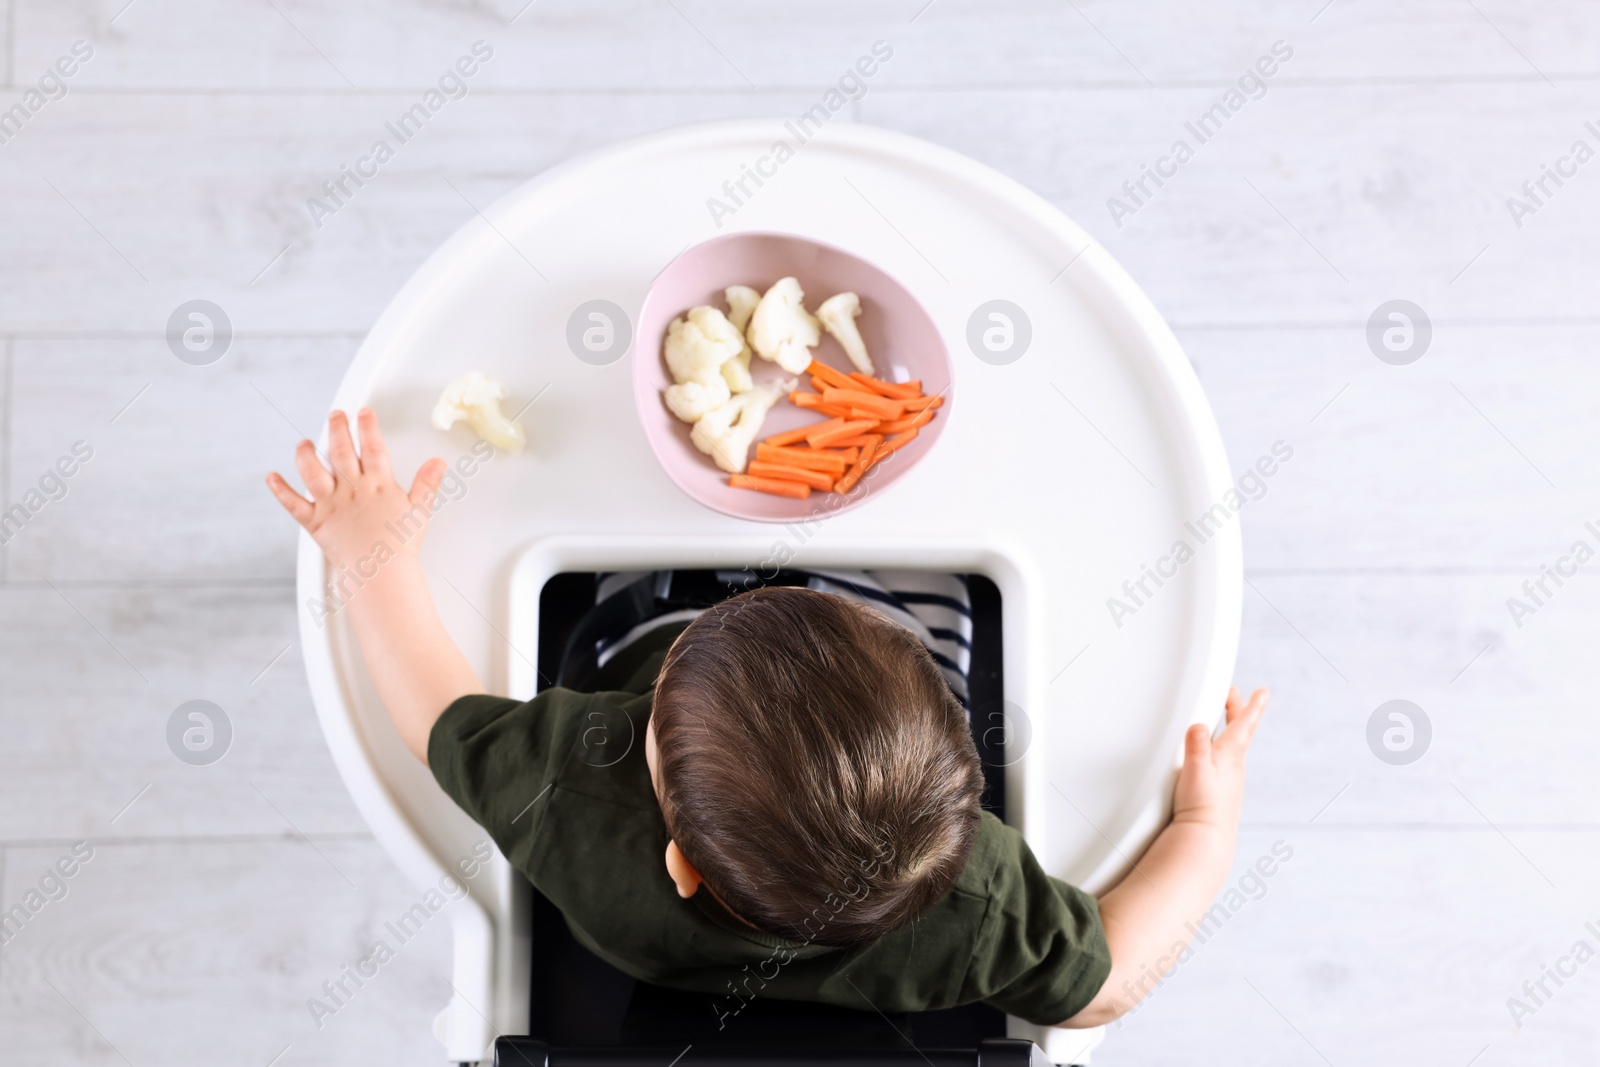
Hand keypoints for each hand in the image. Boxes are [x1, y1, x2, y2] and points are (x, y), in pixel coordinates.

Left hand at [265, 408, 445, 570]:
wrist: (381, 572)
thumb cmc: (399, 546)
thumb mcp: (420, 511)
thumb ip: (427, 483)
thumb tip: (437, 463)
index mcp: (378, 485)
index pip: (373, 447)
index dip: (368, 427)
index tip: (364, 413)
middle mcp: (352, 490)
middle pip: (341, 451)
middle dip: (337, 429)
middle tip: (335, 415)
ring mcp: (331, 504)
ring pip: (313, 471)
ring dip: (306, 454)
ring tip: (304, 443)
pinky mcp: (315, 522)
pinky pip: (293, 504)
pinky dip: (280, 490)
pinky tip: (271, 478)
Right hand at [1171, 686, 1268, 835]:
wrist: (1206, 837)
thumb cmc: (1201, 806)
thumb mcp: (1195, 771)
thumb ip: (1196, 747)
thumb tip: (1198, 725)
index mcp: (1230, 755)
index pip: (1244, 723)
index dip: (1253, 705)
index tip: (1263, 692)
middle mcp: (1234, 764)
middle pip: (1240, 730)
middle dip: (1238, 709)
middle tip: (1236, 694)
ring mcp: (1231, 778)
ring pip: (1234, 745)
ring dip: (1232, 726)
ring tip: (1227, 716)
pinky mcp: (1223, 789)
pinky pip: (1226, 760)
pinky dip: (1224, 747)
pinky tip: (1216, 753)